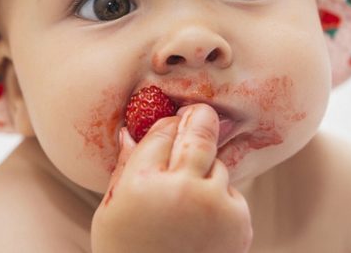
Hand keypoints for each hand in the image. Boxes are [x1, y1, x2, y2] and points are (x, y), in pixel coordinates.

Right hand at [91, 103, 252, 252]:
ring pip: (218, 164)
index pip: (162, 132)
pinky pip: (232, 192)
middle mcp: (182, 189)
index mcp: (143, 183)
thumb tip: (128, 132)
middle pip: (198, 135)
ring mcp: (214, 206)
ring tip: (189, 193)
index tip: (173, 119)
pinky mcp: (239, 223)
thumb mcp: (112, 210)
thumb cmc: (127, 252)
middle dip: (199, 119)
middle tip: (200, 111)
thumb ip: (125, 168)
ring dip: (207, 169)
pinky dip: (220, 198)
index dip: (168, 123)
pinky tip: (202, 217)